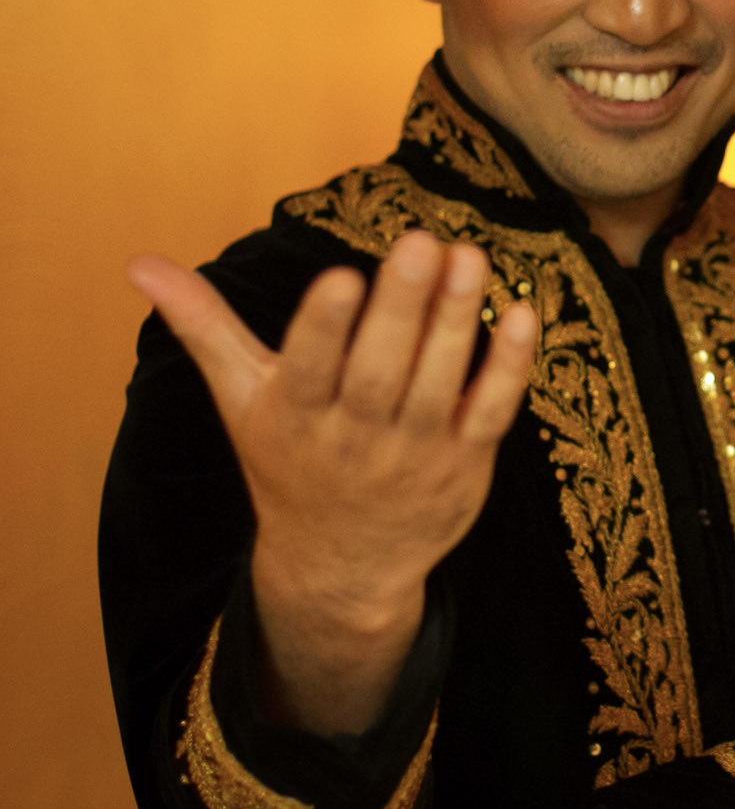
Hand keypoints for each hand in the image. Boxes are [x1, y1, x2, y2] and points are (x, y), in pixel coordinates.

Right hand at [128, 234, 535, 730]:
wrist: (343, 566)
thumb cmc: (290, 463)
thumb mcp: (241, 401)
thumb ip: (203, 326)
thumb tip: (139, 263)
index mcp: (295, 418)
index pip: (309, 369)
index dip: (323, 326)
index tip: (340, 276)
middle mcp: (355, 438)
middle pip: (381, 371)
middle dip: (402, 308)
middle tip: (422, 242)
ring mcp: (415, 453)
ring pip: (439, 384)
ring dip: (457, 321)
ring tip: (469, 257)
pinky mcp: (466, 463)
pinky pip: (492, 412)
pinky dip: (509, 367)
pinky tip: (521, 314)